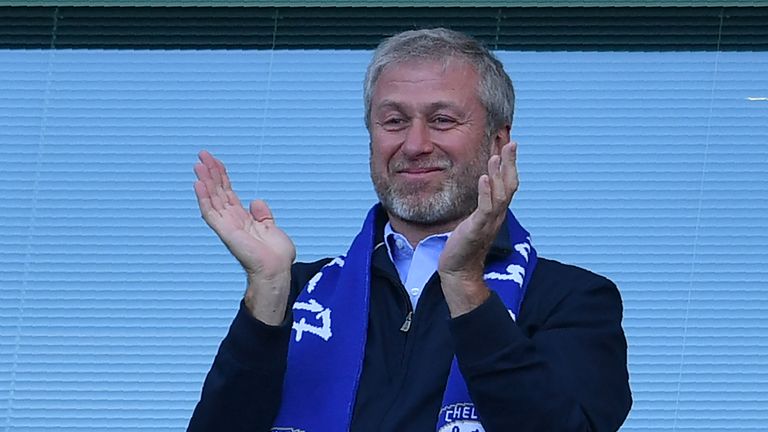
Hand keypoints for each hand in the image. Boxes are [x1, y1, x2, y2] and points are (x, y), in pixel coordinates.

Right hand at [193, 150, 295, 323]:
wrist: (277, 270)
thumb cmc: (275, 255)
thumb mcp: (271, 227)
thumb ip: (262, 214)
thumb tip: (256, 201)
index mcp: (241, 218)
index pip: (227, 192)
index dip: (221, 176)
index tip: (214, 161)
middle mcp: (231, 220)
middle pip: (218, 191)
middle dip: (210, 173)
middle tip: (202, 155)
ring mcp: (227, 225)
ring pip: (212, 198)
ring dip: (205, 181)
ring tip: (199, 164)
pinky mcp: (225, 231)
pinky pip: (211, 212)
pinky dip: (204, 198)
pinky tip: (198, 184)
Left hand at [438, 141, 518, 316]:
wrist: (459, 271)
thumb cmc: (463, 245)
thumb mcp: (474, 220)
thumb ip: (480, 205)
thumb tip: (481, 189)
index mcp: (496, 212)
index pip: (507, 184)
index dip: (509, 165)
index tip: (508, 145)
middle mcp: (497, 215)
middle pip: (510, 185)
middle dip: (511, 164)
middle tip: (511, 142)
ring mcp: (489, 223)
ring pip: (501, 195)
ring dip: (499, 174)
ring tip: (497, 156)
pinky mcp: (477, 229)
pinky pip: (485, 208)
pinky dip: (485, 192)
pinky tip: (483, 178)